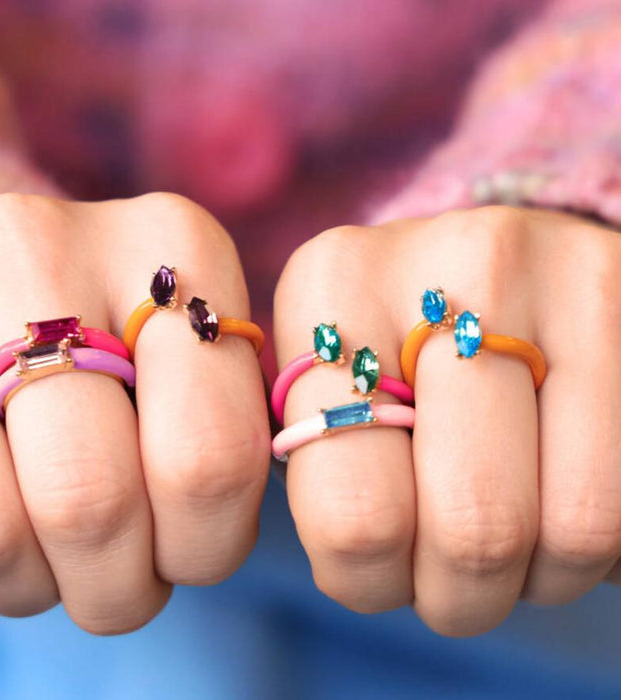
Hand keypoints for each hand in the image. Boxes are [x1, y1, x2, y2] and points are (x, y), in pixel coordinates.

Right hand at [0, 193, 269, 633]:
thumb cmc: (94, 370)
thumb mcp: (173, 374)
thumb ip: (219, 426)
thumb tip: (243, 523)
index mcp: (179, 245)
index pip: (225, 450)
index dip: (213, 540)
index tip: (187, 551)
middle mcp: (76, 240)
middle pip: (154, 480)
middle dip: (141, 577)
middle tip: (126, 581)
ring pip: (64, 510)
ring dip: (72, 582)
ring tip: (66, 564)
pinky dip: (2, 571)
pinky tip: (8, 541)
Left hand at [274, 205, 619, 635]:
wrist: (480, 269)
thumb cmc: (387, 350)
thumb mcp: (327, 383)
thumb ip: (318, 457)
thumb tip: (352, 559)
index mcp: (335, 286)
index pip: (354, 515)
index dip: (366, 579)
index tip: (378, 567)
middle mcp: (447, 267)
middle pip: (473, 529)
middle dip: (459, 592)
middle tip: (448, 572)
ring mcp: (558, 278)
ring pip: (574, 529)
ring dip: (534, 571)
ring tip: (505, 525)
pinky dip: (592, 537)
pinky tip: (554, 491)